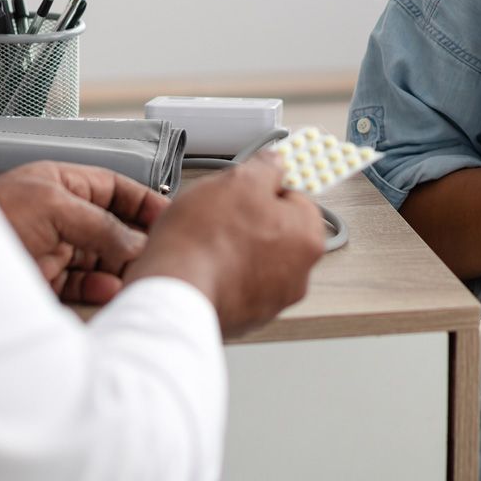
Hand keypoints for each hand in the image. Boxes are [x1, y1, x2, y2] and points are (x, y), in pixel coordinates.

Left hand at [0, 161, 165, 303]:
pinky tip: (107, 292)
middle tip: (154, 256)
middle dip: (133, 242)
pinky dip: (96, 291)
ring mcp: (50, 247)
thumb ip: (99, 223)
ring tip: (132, 279)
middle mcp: (57, 215)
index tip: (168, 218)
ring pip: (97, 260)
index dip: (142, 202)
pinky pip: (79, 285)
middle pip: (110, 227)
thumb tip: (135, 241)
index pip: (113, 188)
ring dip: (117, 270)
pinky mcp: (41, 279)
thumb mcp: (53, 207)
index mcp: (60, 185)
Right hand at [124, 152, 326, 337]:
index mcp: (308, 238)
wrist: (173, 293)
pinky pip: (236, 284)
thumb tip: (274, 163)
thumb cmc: (205, 241)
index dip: (265, 187)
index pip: (295, 198)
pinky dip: (222, 274)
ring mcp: (272, 300)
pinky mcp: (245, 318)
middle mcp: (299, 274)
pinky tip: (202, 265)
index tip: (246, 188)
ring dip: (235, 248)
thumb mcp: (239, 180)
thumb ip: (265, 167)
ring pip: (255, 259)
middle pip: (276, 231)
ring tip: (206, 242)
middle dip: (249, 220)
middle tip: (220, 213)